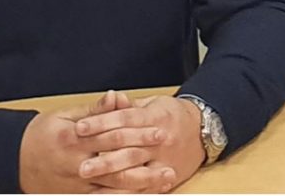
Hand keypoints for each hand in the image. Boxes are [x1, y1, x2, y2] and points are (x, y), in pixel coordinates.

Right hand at [19, 90, 163, 192]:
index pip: (113, 135)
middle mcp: (76, 163)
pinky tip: (143, 195)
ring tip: (165, 179)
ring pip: (114, 186)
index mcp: (74, 138)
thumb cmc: (43, 133)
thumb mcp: (65, 116)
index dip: (138, 133)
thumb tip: (116, 95)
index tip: (160, 130)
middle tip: (170, 158)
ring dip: (142, 184)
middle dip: (146, 160)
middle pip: (118, 162)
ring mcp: (76, 183)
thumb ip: (94, 111)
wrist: (13, 159)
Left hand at [75, 95, 204, 192]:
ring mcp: (164, 158)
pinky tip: (113, 192)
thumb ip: (129, 106)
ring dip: (112, 174)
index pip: (123, 119)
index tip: (79, 128)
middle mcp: (159, 138)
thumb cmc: (173, 114)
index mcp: (154, 116)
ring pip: (136, 167)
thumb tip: (111, 98)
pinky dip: (131, 189)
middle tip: (80, 165)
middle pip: (127, 147)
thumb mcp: (153, 104)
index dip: (100, 123)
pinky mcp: (169, 173)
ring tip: (92, 178)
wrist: (204, 128)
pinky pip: (148, 184)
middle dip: (102, 157)